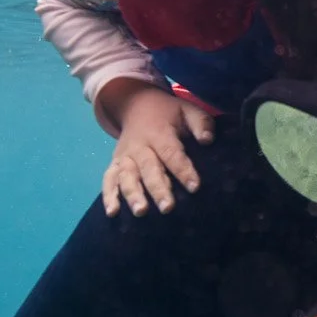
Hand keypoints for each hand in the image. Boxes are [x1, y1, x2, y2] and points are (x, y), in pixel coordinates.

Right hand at [98, 80, 213, 216]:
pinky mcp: (115, 164)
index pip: (171, 152)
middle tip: (167, 208)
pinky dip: (109, 196)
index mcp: (159, 132)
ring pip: (127, 176)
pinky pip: (109, 179)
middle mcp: (139, 146)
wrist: (135, 104)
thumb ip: (200, 122)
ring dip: (132, 194)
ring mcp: (124, 156)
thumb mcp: (186, 110)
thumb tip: (207, 140)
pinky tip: (112, 212)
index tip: (194, 187)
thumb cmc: (167, 113)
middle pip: (148, 169)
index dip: (183, 169)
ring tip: (140, 212)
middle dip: (158, 189)